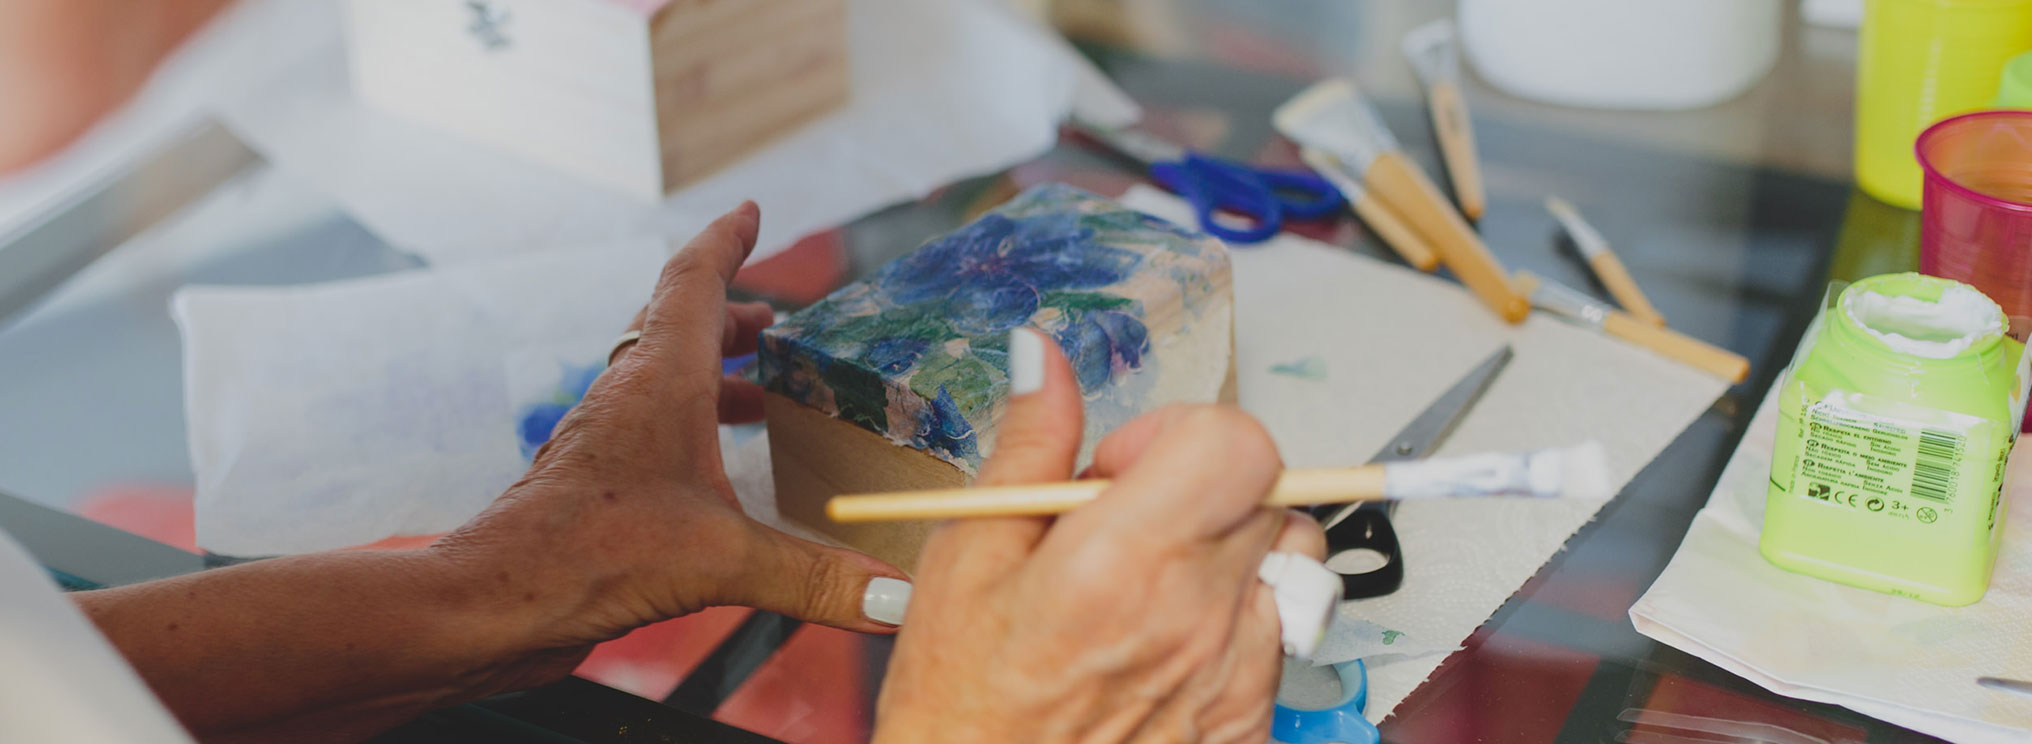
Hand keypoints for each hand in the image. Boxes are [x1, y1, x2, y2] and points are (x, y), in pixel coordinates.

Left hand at [435, 202, 910, 681]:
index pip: (693, 280)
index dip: (726, 242)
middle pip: (679, 327)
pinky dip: (689, 429)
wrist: (495, 602)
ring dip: (711, 375)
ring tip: (761, 399)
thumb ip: (816, 579)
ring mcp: (606, 438)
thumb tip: (897, 600)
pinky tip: (717, 478)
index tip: (750, 213)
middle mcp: (628, 396)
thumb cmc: (589, 555)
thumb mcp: (723, 562)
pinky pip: (649, 431)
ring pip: (661, 379)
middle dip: (732, 319)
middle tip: (776, 327)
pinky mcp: (595, 483)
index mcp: (659, 381)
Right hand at [873, 328, 1325, 743]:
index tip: (1129, 463)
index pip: (1239, 443)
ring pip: (1288, 559)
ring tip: (1157, 578)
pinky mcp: (1248, 719)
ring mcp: (1233, 673)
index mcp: (1123, 562)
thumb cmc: (962, 700)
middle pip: (1268, 489)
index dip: (1184, 431)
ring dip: (1234, 548)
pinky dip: (1238, 621)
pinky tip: (1166, 640)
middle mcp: (1195, 617)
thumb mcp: (967, 556)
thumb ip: (1028, 447)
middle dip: (1203, 482)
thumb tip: (1044, 358)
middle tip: (1129, 519)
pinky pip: (1280, 635)